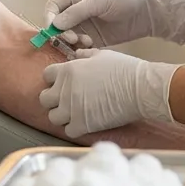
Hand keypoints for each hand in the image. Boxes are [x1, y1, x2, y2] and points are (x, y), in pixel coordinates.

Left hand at [38, 49, 181, 138]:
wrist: (139, 88)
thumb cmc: (124, 69)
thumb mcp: (102, 55)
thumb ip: (85, 56)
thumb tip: (77, 55)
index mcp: (68, 70)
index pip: (46, 75)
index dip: (55, 80)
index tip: (64, 84)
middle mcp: (65, 89)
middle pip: (44, 98)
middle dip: (53, 99)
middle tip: (66, 101)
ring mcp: (72, 108)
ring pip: (53, 116)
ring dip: (62, 115)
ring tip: (74, 114)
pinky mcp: (82, 124)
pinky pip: (67, 130)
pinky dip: (74, 128)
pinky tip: (84, 123)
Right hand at [44, 0, 184, 48]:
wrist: (147, 12)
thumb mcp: (99, 0)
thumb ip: (77, 12)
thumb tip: (55, 23)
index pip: (53, 6)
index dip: (49, 18)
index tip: (53, 29)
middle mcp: (78, 11)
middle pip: (59, 25)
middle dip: (62, 33)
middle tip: (72, 39)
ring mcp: (86, 26)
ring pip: (69, 38)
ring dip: (72, 42)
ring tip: (86, 42)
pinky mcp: (95, 39)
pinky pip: (81, 47)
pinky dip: (81, 49)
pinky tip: (90, 48)